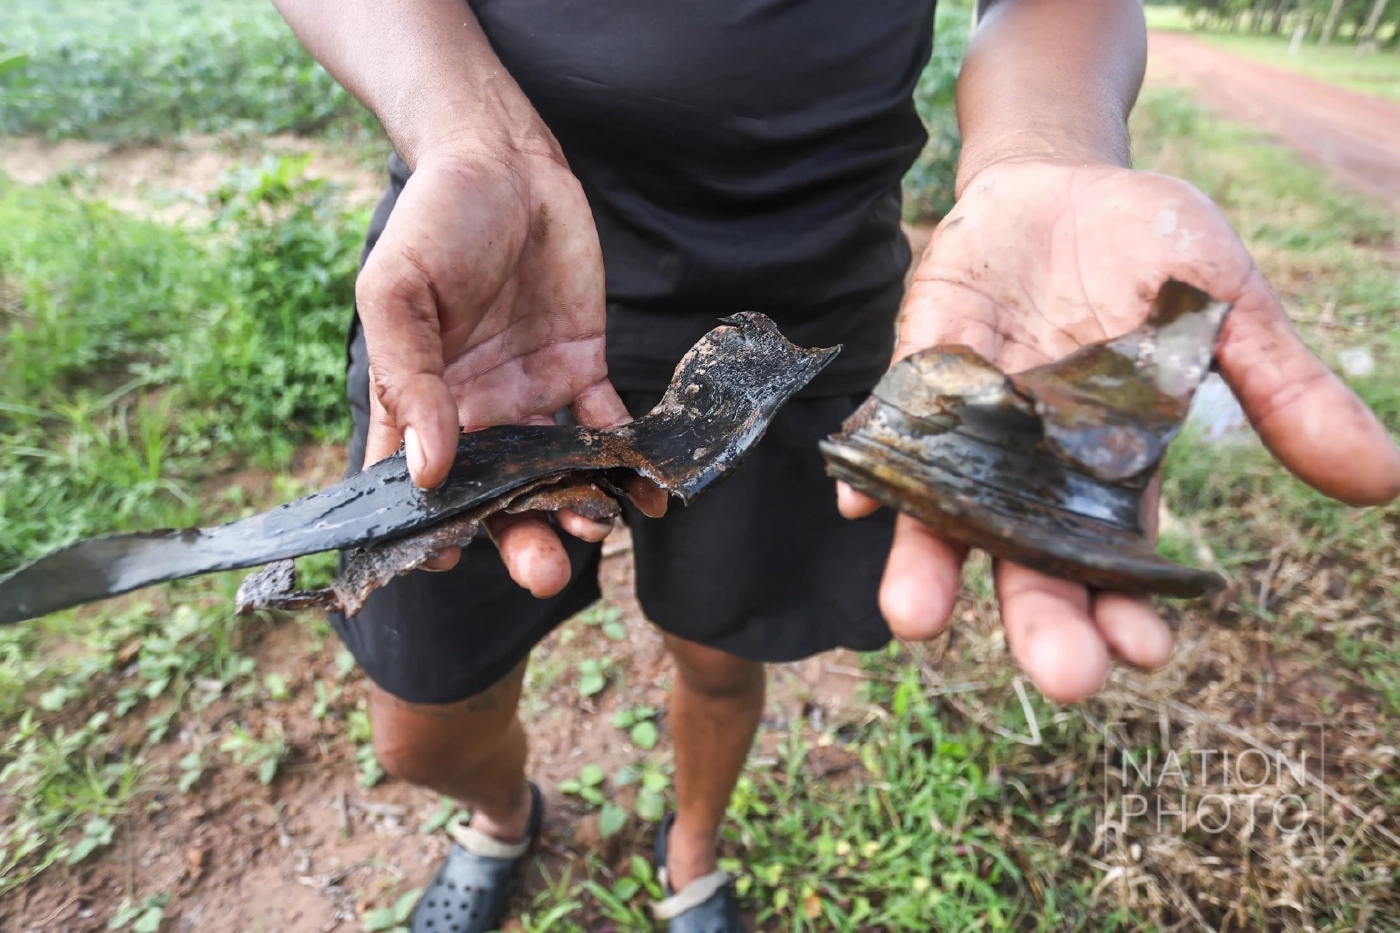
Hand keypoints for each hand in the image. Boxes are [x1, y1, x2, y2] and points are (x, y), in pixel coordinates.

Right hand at [357, 143, 664, 595]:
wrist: (504, 161)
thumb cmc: (435, 221)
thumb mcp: (399, 292)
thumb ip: (410, 380)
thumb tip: (425, 470)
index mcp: (419, 402)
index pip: (416, 487)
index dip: (428, 531)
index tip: (444, 563)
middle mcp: (475, 413)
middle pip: (495, 497)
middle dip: (520, 540)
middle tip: (544, 574)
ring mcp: (531, 396)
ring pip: (554, 474)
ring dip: (577, 508)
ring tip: (599, 529)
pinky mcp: (581, 369)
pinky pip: (606, 428)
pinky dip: (628, 463)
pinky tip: (651, 491)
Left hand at [840, 159, 1399, 701]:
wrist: (1065, 178)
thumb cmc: (1150, 251)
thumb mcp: (1228, 308)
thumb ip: (1285, 390)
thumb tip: (1380, 483)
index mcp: (1114, 466)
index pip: (1118, 558)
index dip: (1128, 606)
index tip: (1145, 650)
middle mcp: (1034, 464)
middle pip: (1031, 557)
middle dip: (1040, 616)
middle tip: (1060, 676)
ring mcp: (973, 419)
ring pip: (946, 509)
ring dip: (930, 562)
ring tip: (919, 620)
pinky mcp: (924, 363)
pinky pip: (894, 422)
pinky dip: (874, 461)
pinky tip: (859, 499)